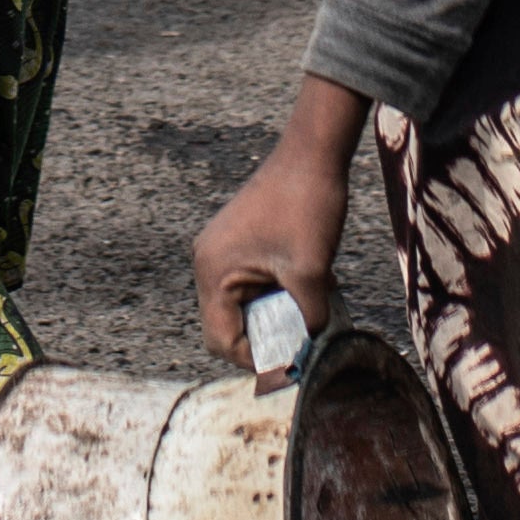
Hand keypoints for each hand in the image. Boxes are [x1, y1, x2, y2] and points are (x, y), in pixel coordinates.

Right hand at [191, 95, 364, 360]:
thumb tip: (311, 347)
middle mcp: (207, 261)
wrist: (312, 154)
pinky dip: (271, 292)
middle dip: (260, 337)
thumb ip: (308, 318)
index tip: (286, 366)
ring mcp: (220, 247)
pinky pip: (247, 280)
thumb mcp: (311, 273)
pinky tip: (303, 289)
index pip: (220, 339)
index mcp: (214, 272)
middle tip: (295, 345)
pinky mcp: (237, 238)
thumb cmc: (307, 207)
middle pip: (225, 323)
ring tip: (303, 316)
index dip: (252, 360)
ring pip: (239, 302)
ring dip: (269, 313)